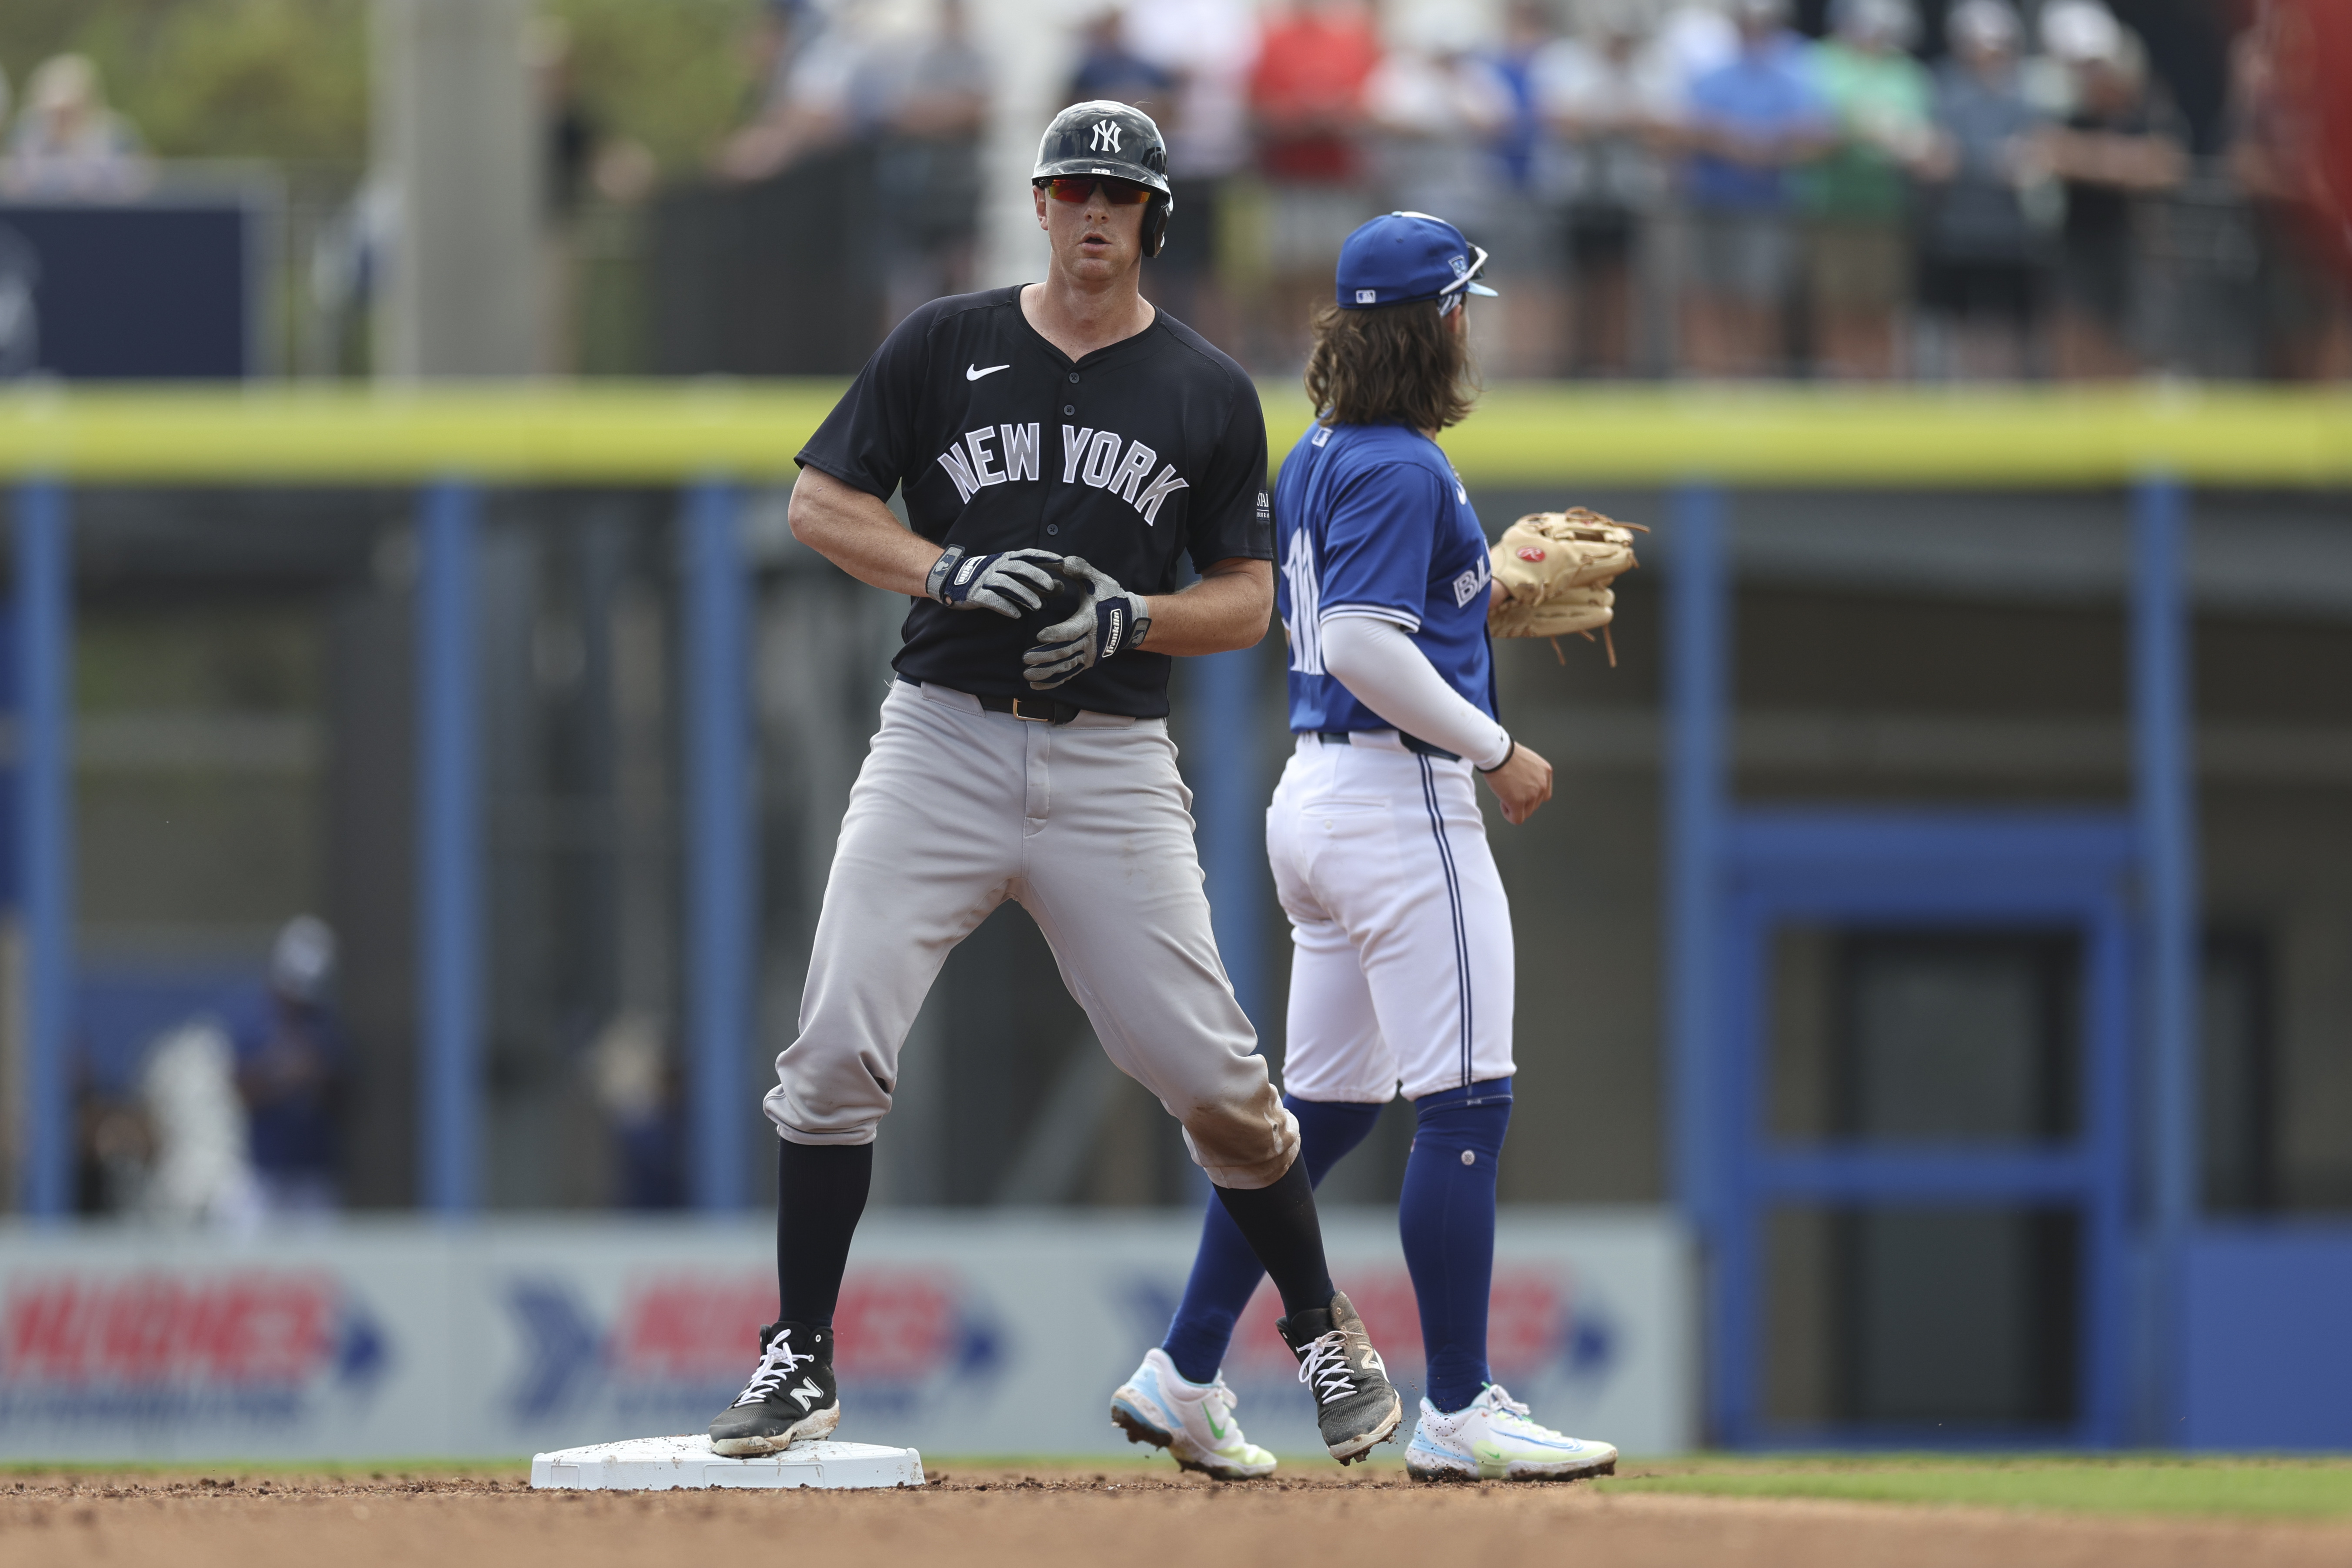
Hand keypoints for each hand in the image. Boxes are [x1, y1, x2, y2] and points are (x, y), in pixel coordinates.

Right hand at [927, 546, 1065, 616]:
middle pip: (1019, 568)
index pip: (1028, 554)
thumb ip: (1031, 581)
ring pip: (1007, 584)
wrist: (950, 579)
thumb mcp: (1008, 574)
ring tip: (1038, 606)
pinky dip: (1005, 607)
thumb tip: (1059, 588)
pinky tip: (1016, 615)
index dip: (1044, 556)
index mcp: (1005, 558)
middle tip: (1052, 586)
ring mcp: (985, 579)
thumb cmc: (986, 578)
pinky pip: (992, 599)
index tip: (1061, 561)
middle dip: (1036, 575)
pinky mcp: (975, 593)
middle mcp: (996, 566)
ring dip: (1024, 595)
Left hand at [1022, 555, 1149, 689]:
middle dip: (1044, 656)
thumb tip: (1062, 561)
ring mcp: (1089, 654)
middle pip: (1065, 652)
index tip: (1039, 635)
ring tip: (1027, 675)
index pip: (1072, 630)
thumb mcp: (1098, 579)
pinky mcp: (1087, 662)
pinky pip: (1069, 674)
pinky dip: (1053, 681)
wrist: (1130, 620)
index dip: (1056, 634)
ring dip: (1046, 672)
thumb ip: (1080, 569)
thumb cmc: (1111, 597)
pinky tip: (1036, 685)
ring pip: (1065, 667)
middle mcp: (1090, 641)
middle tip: (1025, 658)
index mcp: (1090, 621)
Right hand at [1478, 740, 1552, 825]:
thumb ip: (1532, 773)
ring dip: (1515, 807)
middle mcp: (1542, 785)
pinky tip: (1503, 803)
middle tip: (1509, 790)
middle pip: (1534, 805)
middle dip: (1522, 800)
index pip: (1543, 795)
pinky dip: (1509, 815)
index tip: (1519, 789)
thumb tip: (1525, 785)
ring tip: (1505, 794)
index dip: (1530, 795)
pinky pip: (1517, 819)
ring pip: (1526, 813)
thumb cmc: (1506, 753)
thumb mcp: (1528, 760)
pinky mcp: (1518, 802)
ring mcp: (1531, 795)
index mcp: (1546, 773)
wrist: (1497, 753)